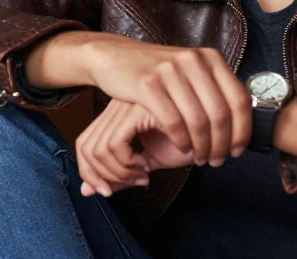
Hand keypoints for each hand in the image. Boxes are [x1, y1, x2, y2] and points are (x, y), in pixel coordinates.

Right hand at [34, 33, 252, 167]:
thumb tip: (244, 118)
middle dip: (222, 144)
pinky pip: (173, 122)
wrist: (116, 57)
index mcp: (210, 57)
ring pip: (198, 121)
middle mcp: (193, 60)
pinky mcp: (148, 84)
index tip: (238, 150)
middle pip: (221, 114)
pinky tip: (183, 148)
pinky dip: (182, 141)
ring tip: (200, 159)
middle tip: (217, 160)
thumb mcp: (190, 71)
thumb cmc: (157, 72)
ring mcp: (170, 71)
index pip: (238, 99)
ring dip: (202, 147)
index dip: (242, 129)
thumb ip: (214, 88)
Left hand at [75, 99, 194, 196]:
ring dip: (121, 173)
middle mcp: (119, 106)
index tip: (110, 189)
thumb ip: (118, 174)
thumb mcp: (145, 162)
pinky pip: (116, 145)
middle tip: (132, 183)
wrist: (213, 132)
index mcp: (118, 115)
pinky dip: (129, 164)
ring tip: (144, 175)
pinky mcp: (139, 109)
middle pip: (86, 148)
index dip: (89, 173)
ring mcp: (128, 105)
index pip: (83, 145)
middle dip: (106, 177)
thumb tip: (85, 192)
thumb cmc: (183, 144)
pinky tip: (149, 166)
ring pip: (99, 150)